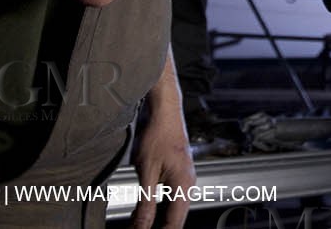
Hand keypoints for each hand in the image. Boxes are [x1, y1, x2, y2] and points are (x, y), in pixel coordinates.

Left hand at [131, 103, 194, 228]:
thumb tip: (141, 226)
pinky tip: (147, 211)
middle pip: (177, 219)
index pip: (174, 223)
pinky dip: (160, 208)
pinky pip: (173, 198)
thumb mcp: (147, 172)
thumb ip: (145, 203)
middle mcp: (189, 183)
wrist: (165, 112)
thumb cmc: (158, 136)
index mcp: (184, 185)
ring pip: (175, 209)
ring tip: (141, 226)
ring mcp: (186, 178)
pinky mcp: (179, 174)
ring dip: (160, 220)